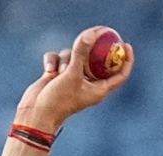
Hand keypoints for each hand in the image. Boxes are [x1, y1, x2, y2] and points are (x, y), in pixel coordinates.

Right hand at [16, 27, 134, 133]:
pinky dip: (53, 62)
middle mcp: (87, 83)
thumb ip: (80, 53)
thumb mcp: (71, 74)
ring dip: (65, 59)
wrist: (35, 114)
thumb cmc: (58, 101)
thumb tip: (90, 34)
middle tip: (94, 34)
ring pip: (74, 56)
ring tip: (59, 73)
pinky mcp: (58, 75)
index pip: (119, 75)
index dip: (125, 60)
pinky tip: (48, 71)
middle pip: (95, 59)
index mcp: (98, 89)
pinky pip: (58, 59)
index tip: (126, 45)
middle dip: (92, 47)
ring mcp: (72, 79)